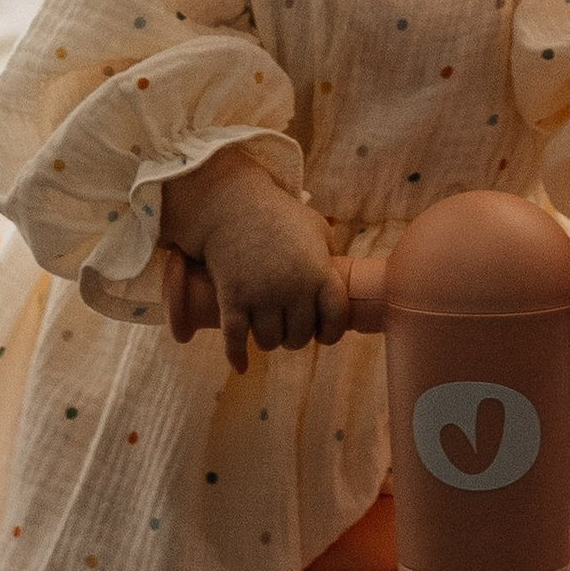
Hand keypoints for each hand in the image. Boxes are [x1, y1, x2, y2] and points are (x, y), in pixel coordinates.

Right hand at [165, 169, 347, 370]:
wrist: (232, 204)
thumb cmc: (279, 214)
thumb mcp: (317, 229)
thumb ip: (330, 259)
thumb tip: (338, 285)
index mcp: (318, 272)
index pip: (336, 320)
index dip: (331, 334)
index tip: (324, 336)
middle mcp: (292, 288)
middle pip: (299, 336)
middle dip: (296, 337)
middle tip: (289, 329)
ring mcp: (260, 295)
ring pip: (270, 341)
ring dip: (269, 340)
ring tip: (268, 330)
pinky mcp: (231, 298)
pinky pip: (235, 340)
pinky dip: (237, 356)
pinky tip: (242, 365)